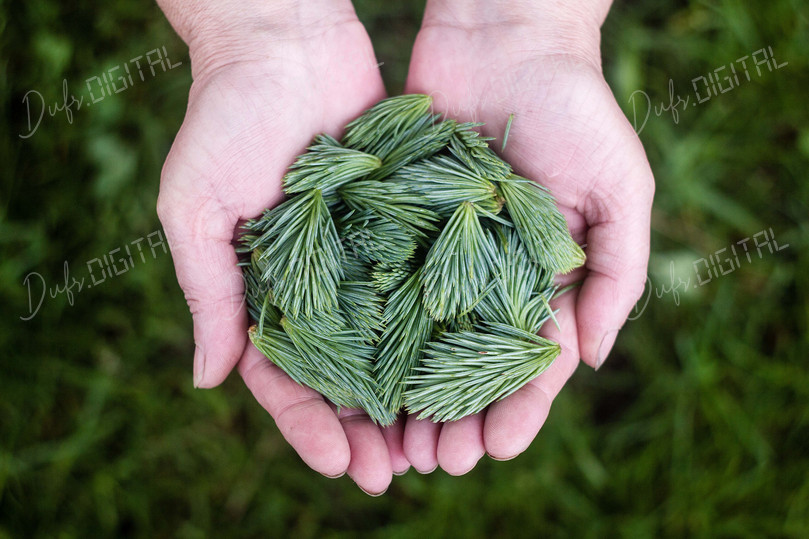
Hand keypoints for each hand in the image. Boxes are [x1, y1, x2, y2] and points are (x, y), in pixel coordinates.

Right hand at [156, 0, 407, 493]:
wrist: (284, 41)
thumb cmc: (225, 120)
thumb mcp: (196, 209)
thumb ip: (206, 293)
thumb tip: (205, 381)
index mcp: (264, 290)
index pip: (284, 377)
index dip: (308, 426)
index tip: (339, 465)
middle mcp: (318, 283)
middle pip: (344, 374)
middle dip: (367, 428)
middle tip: (396, 474)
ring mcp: (364, 256)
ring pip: (392, 341)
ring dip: (411, 394)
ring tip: (439, 443)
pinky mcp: (405, 222)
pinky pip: (425, 281)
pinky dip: (443, 326)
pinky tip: (469, 366)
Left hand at [401, 0, 653, 473]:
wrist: (506, 38)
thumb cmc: (577, 108)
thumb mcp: (621, 188)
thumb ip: (617, 272)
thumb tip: (593, 359)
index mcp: (543, 276)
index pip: (531, 360)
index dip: (518, 409)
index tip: (496, 450)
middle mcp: (488, 272)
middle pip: (470, 362)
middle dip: (457, 415)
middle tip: (436, 463)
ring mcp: (439, 250)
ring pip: (420, 337)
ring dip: (409, 392)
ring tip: (393, 440)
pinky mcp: (396, 221)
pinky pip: (382, 282)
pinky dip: (371, 329)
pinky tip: (356, 371)